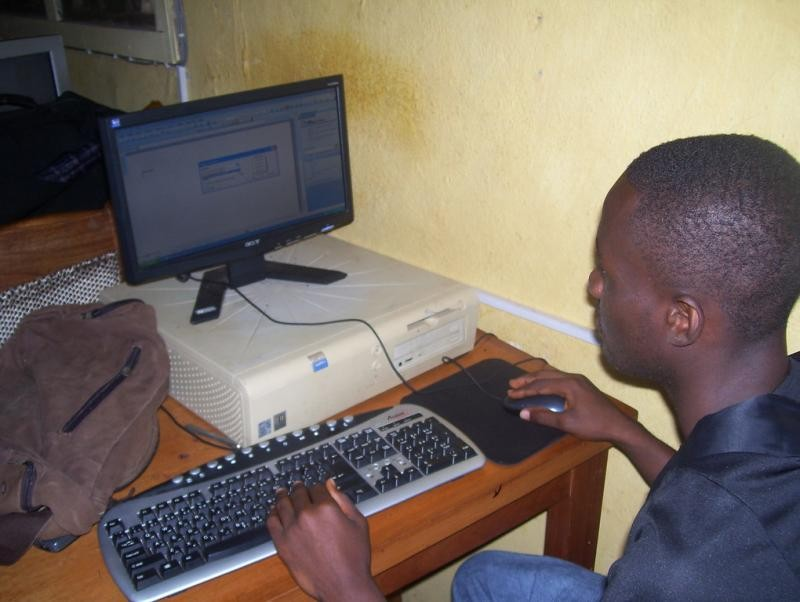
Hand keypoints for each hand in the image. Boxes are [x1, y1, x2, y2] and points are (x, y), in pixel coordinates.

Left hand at [267, 479, 384, 601]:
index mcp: (326, 508)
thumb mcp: (358, 522)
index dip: (318, 487)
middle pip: (298, 493)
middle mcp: (307, 515)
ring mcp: (292, 530)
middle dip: (299, 488)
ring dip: (283, 496)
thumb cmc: (353, 557)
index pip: (317, 487)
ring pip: (282, 504)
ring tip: (282, 493)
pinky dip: (272, 514)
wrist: (343, 584)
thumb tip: (331, 485)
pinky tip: (274, 511)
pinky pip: (272, 522)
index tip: (317, 488)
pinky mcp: (283, 544)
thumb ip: (343, 500)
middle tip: (297, 486)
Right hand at [508, 368, 674, 484]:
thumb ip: (544, 417)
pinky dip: (547, 381)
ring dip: (537, 379)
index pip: (541, 385)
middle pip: (545, 375)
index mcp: (569, 384)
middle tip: (512, 384)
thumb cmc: (594, 425)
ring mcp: (579, 380)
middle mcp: (573, 378)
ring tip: (523, 383)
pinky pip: (559, 378)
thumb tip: (523, 413)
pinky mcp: (582, 386)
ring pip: (553, 375)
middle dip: (528, 380)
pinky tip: (542, 386)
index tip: (511, 394)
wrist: (619, 426)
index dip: (525, 390)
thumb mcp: (567, 423)